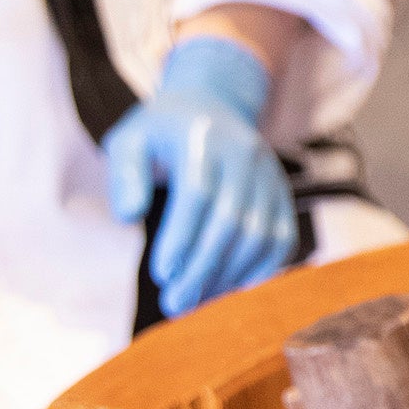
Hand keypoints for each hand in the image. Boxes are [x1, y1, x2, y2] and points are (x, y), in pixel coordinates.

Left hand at [104, 36, 293, 318]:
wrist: (214, 104)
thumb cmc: (163, 132)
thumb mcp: (130, 139)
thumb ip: (125, 173)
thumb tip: (128, 215)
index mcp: (203, 138)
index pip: (198, 193)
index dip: (182, 237)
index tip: (161, 274)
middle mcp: (245, 154)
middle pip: (230, 220)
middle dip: (202, 268)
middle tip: (175, 304)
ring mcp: (270, 175)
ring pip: (259, 234)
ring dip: (229, 275)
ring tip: (196, 302)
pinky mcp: (283, 194)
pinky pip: (280, 239)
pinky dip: (259, 270)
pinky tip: (230, 290)